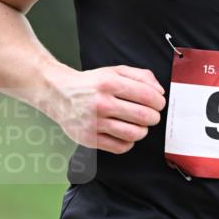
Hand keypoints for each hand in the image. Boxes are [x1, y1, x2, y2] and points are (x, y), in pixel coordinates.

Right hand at [44, 63, 165, 153]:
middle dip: (154, 117)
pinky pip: (120, 147)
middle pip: (144, 116)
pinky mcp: (89, 138)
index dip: (159, 102)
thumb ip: (141, 76)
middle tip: (151, 115)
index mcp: (109, 83)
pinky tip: (125, 134)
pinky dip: (128, 142)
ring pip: (133, 134)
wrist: (59, 93)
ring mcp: (94, 122)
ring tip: (138, 125)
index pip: (147, 96)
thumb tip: (159, 92)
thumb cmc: (91, 84)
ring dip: (143, 131)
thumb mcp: (115, 71)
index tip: (158, 103)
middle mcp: (101, 103)